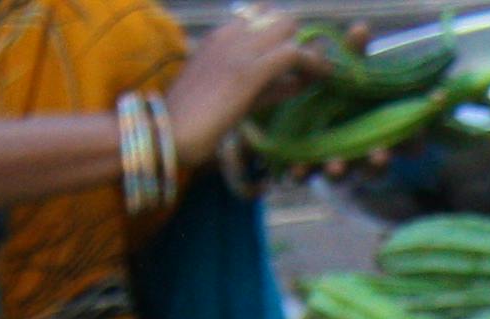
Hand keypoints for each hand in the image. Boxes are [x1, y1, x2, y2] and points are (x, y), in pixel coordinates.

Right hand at [167, 5, 309, 172]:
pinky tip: (323, 77)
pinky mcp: (247, 72)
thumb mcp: (236, 96)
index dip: (284, 32)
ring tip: (324, 72)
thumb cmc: (195, 122)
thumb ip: (267, 86)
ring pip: (289, 28)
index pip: (261, 14)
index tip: (299, 55)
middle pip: (280, 17)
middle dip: (302, 38)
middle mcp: (229, 35)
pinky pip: (292, 54)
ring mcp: (238, 51)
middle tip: (315, 65)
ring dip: (310, 49)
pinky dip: (312, 64)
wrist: (165, 133)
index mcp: (220, 36)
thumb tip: (298, 82)